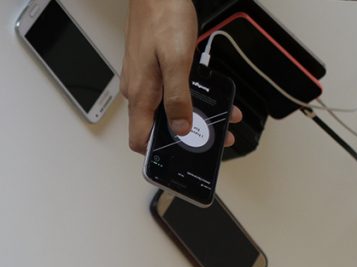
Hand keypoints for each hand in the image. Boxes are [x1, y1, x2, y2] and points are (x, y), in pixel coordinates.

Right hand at [121, 0, 240, 151]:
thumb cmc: (163, 17)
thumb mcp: (177, 60)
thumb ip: (178, 97)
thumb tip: (181, 127)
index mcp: (141, 93)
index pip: (140, 140)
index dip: (158, 154)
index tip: (180, 159)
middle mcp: (138, 90)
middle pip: (157, 127)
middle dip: (185, 136)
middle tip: (213, 138)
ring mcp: (143, 80)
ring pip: (165, 110)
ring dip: (190, 116)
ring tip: (218, 116)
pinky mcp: (151, 70)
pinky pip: (167, 93)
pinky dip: (186, 98)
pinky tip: (202, 93)